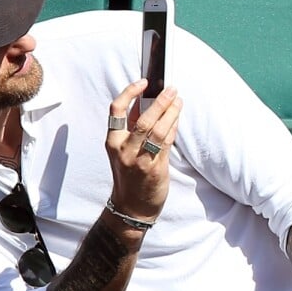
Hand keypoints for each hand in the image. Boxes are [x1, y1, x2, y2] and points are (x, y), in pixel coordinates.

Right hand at [104, 80, 180, 221]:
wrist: (132, 207)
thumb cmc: (129, 175)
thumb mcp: (124, 149)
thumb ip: (132, 127)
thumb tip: (146, 101)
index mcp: (112, 142)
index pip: (116, 110)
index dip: (129, 92)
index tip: (144, 82)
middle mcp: (124, 150)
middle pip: (143, 119)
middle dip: (160, 102)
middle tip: (172, 90)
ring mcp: (139, 160)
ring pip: (158, 130)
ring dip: (171, 113)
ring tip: (178, 101)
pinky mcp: (155, 168)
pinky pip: (166, 143)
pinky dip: (173, 128)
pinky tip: (177, 119)